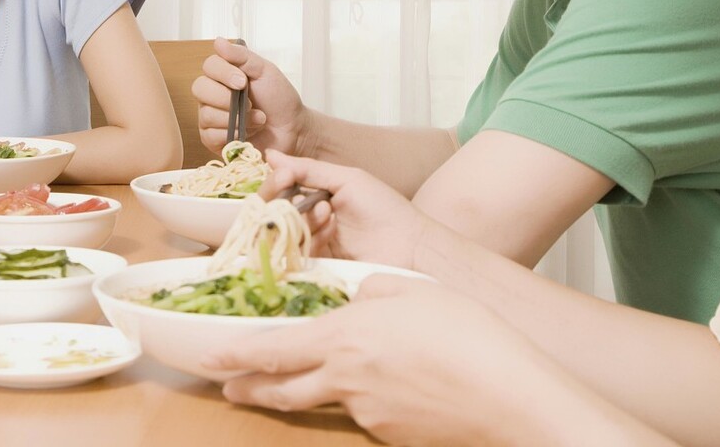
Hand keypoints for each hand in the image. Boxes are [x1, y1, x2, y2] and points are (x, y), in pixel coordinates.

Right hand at [192, 37, 310, 154]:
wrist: (292, 129)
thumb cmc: (279, 99)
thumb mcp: (265, 71)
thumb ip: (242, 56)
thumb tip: (218, 41)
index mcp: (224, 75)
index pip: (209, 66)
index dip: (223, 73)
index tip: (244, 82)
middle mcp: (213, 94)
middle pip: (200, 88)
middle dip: (225, 98)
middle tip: (249, 103)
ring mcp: (210, 117)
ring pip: (206, 114)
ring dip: (236, 118)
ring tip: (257, 119)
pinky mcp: (213, 139)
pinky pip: (210, 135)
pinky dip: (232, 134)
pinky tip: (247, 133)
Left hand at [205, 275, 573, 445]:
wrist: (508, 396)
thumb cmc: (466, 334)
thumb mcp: (413, 289)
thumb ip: (374, 288)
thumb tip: (359, 293)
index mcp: (344, 339)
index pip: (274, 349)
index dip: (237, 356)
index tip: (211, 358)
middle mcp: (346, 381)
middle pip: (283, 390)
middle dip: (250, 389)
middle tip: (227, 388)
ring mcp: (369, 414)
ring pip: (329, 399)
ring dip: (313, 390)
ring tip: (318, 378)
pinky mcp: (393, 436)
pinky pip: (369, 412)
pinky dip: (367, 398)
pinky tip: (395, 384)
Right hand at [262, 150, 425, 267]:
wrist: (410, 245)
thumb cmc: (384, 207)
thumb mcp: (347, 179)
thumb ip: (309, 169)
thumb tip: (270, 155)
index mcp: (314, 196)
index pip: (278, 190)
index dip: (274, 182)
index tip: (283, 177)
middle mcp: (308, 220)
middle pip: (271, 212)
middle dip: (276, 198)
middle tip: (289, 191)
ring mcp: (311, 244)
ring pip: (281, 232)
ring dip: (301, 216)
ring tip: (327, 210)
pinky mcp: (316, 265)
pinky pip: (297, 252)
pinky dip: (311, 236)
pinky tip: (331, 230)